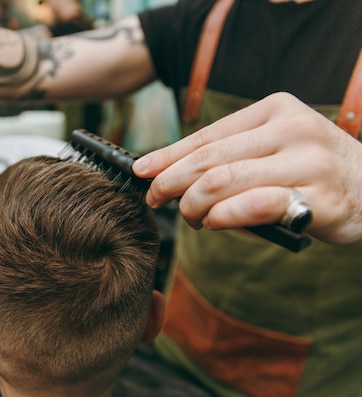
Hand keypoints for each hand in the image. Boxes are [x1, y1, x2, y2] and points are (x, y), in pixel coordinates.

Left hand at [133, 92, 361, 243]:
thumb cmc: (311, 169)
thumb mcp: (271, 147)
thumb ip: (228, 156)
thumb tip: (165, 172)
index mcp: (275, 110)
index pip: (207, 135)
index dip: (168, 155)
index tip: (141, 171)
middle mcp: (291, 130)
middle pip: (210, 158)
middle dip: (171, 181)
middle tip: (154, 198)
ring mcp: (307, 163)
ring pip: (225, 181)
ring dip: (194, 203)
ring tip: (189, 217)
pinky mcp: (318, 198)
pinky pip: (257, 205)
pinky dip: (225, 215)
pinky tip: (212, 222)